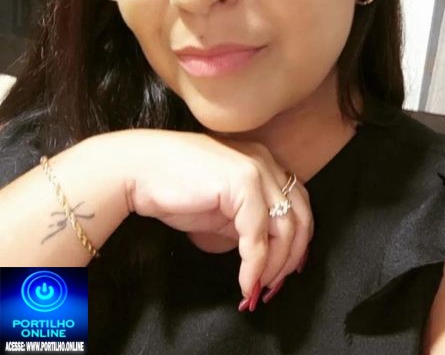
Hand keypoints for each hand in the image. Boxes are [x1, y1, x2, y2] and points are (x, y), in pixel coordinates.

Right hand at [118, 129, 313, 299]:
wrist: (138, 169)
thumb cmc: (173, 187)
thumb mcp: (221, 206)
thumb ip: (246, 221)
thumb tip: (265, 256)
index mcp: (262, 163)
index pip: (298, 205)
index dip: (297, 242)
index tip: (283, 271)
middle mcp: (265, 161)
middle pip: (301, 216)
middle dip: (291, 258)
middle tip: (273, 286)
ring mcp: (256, 169)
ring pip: (285, 228)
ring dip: (274, 266)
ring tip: (257, 288)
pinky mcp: (242, 182)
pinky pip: (258, 234)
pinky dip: (254, 265)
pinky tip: (245, 283)